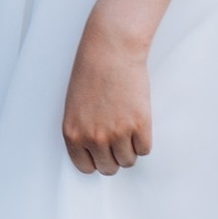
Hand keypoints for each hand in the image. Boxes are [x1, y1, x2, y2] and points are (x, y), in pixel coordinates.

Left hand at [62, 17, 151, 174]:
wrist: (110, 51)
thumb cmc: (90, 73)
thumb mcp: (74, 108)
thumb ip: (82, 132)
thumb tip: (95, 152)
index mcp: (73, 134)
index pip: (86, 167)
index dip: (96, 160)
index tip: (101, 153)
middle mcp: (93, 138)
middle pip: (109, 168)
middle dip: (113, 156)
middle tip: (116, 139)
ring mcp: (117, 133)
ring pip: (128, 161)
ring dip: (130, 149)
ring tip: (126, 128)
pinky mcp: (139, 125)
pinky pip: (144, 149)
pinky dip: (143, 140)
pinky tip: (137, 122)